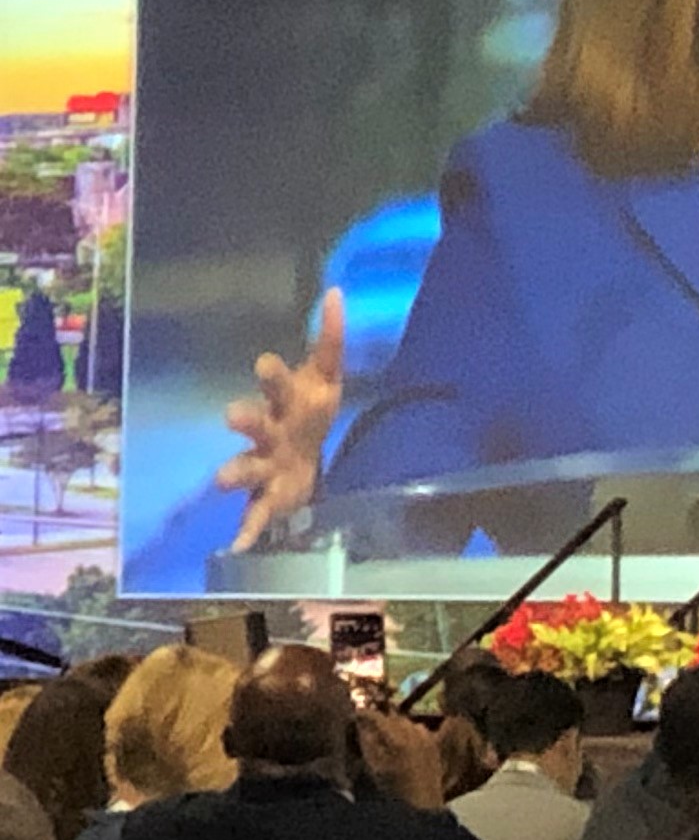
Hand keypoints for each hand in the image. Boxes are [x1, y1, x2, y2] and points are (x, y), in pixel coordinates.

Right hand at [218, 290, 346, 554]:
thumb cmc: (308, 411)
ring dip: (232, 473)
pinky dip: (246, 531)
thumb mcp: (326, 377)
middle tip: (231, 414)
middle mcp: (268, 433)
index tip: (267, 362)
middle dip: (245, 419)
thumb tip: (338, 291)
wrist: (303, 457)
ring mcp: (265, 466)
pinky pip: (255, 515)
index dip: (272, 376)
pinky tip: (238, 547)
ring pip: (244, 468)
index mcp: (284, 403)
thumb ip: (330, 338)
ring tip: (219, 479)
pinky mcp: (270, 497)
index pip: (277, 385)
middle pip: (254, 424)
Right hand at [357, 710, 445, 811]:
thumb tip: (361, 724)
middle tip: (366, 724)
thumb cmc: (393, 790)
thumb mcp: (373, 767)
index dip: (365, 714)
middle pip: (394, 718)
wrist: (421, 805)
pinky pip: (420, 730)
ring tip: (383, 733)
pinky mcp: (434, 746)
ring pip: (407, 722)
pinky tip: (401, 740)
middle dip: (380, 719)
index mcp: (398, 740)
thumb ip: (367, 743)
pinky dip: (408, 731)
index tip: (355, 714)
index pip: (379, 718)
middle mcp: (416, 735)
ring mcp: (428, 739)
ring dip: (394, 724)